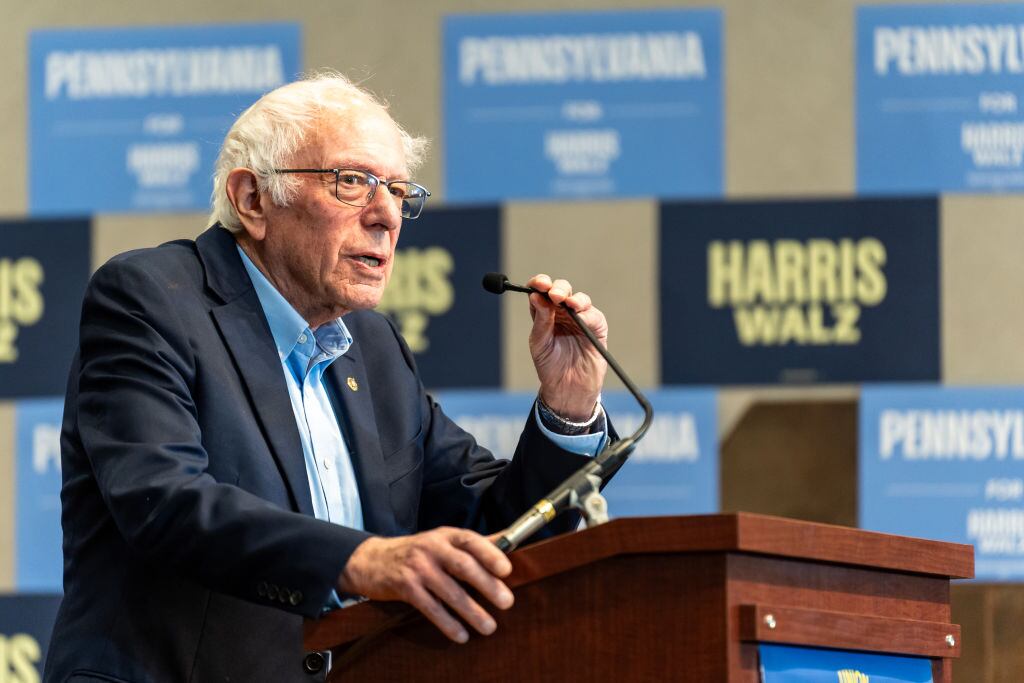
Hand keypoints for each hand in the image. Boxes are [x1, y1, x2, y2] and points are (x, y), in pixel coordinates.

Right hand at [337, 527, 513, 642]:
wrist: (372, 560)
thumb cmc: (416, 552)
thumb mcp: (442, 540)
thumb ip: (474, 543)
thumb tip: (509, 539)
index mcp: (445, 536)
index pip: (471, 541)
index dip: (490, 554)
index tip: (506, 569)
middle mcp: (431, 548)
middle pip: (463, 565)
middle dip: (487, 584)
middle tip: (506, 602)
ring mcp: (417, 568)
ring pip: (449, 591)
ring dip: (471, 611)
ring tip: (489, 626)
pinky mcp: (405, 588)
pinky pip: (430, 608)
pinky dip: (447, 623)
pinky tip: (461, 634)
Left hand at [527, 274, 607, 420]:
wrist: (567, 388)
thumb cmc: (550, 366)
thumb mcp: (540, 343)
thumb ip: (540, 320)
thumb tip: (535, 296)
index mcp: (545, 314)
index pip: (541, 292)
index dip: (540, 284)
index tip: (538, 284)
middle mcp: (562, 313)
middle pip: (561, 290)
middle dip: (558, 288)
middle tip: (553, 294)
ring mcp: (581, 319)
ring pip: (579, 299)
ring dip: (573, 298)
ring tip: (568, 303)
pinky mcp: (596, 328)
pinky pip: (594, 316)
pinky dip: (587, 313)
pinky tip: (580, 316)